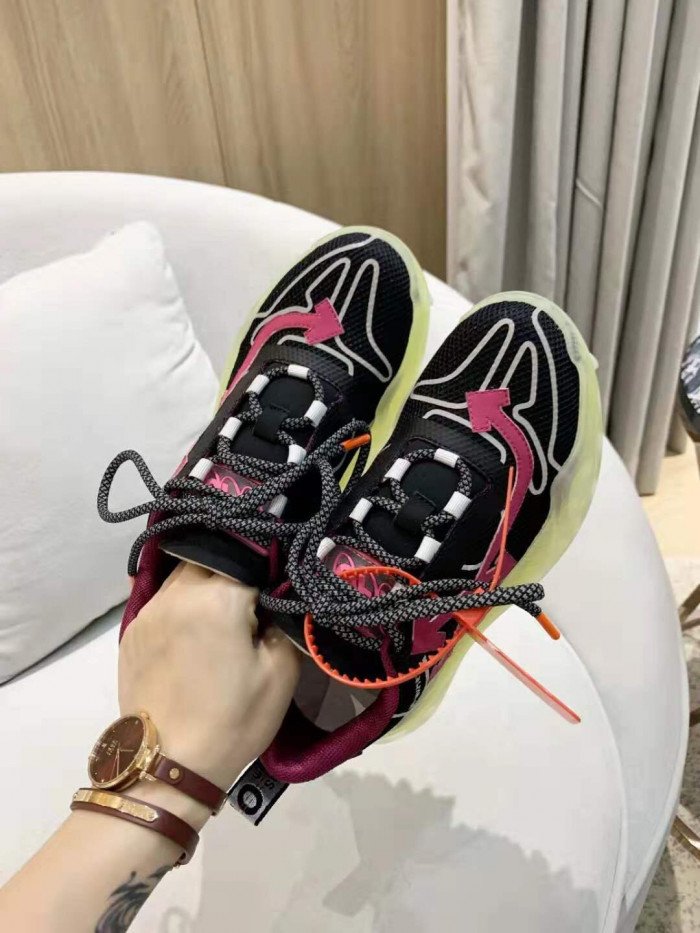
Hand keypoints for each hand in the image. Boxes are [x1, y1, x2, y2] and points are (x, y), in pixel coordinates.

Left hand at [118, 562, 299, 794]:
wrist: (169, 766)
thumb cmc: (232, 720)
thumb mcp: (280, 673)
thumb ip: (285, 621)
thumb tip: (280, 598)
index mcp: (217, 597)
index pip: (250, 558)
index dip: (269, 570)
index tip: (280, 588)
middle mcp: (177, 593)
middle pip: (212, 558)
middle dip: (235, 571)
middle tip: (254, 600)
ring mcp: (149, 611)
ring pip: (183, 574)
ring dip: (206, 583)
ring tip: (224, 614)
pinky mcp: (132, 632)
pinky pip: (163, 599)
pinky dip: (183, 604)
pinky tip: (196, 630)